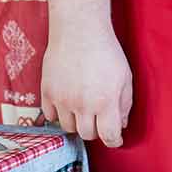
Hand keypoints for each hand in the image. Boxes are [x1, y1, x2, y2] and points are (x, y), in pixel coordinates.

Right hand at [41, 20, 132, 146]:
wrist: (79, 31)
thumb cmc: (107, 52)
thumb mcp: (125, 77)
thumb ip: (125, 104)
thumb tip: (121, 124)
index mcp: (105, 102)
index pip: (109, 136)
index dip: (114, 140)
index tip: (115, 139)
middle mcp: (82, 105)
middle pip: (87, 134)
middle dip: (96, 130)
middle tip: (99, 119)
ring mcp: (62, 100)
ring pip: (68, 127)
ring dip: (77, 122)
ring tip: (83, 108)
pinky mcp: (46, 93)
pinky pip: (50, 116)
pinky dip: (59, 113)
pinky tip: (67, 103)